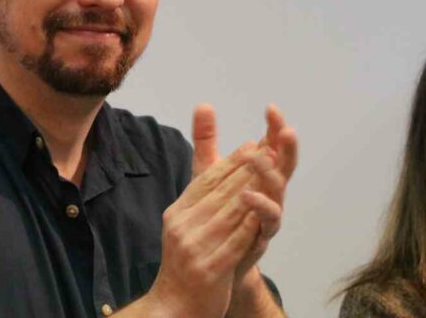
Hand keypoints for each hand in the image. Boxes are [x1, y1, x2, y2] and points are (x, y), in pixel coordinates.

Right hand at [147, 140, 268, 317]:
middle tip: (267, 150)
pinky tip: (263, 213)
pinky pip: (234, 242)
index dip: (230, 162)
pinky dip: (249, 225)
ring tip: (271, 174)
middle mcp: (182, 227)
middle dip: (246, 169)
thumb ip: (201, 195)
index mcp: (177, 213)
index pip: (205, 181)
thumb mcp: (184, 224)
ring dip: (252, 191)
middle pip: (219, 192)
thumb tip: (218, 165)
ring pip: (228, 214)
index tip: (251, 145)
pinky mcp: (209, 269)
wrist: (174, 304)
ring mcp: (194, 248)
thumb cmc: (186, 262)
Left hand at [193, 104, 297, 285]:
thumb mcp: (207, 171)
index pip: (271, 146)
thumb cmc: (215, 209)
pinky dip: (260, 207)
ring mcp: (267, 215)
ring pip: (278, 193)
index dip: (273, 128)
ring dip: (271, 174)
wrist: (213, 255)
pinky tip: (247, 195)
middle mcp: (268, 193)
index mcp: (258, 175)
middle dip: (286, 148)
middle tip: (285, 130)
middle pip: (284, 167)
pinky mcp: (259, 235)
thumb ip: (207, 140)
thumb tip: (203, 105)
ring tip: (261, 157)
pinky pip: (266, 221)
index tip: (271, 109)